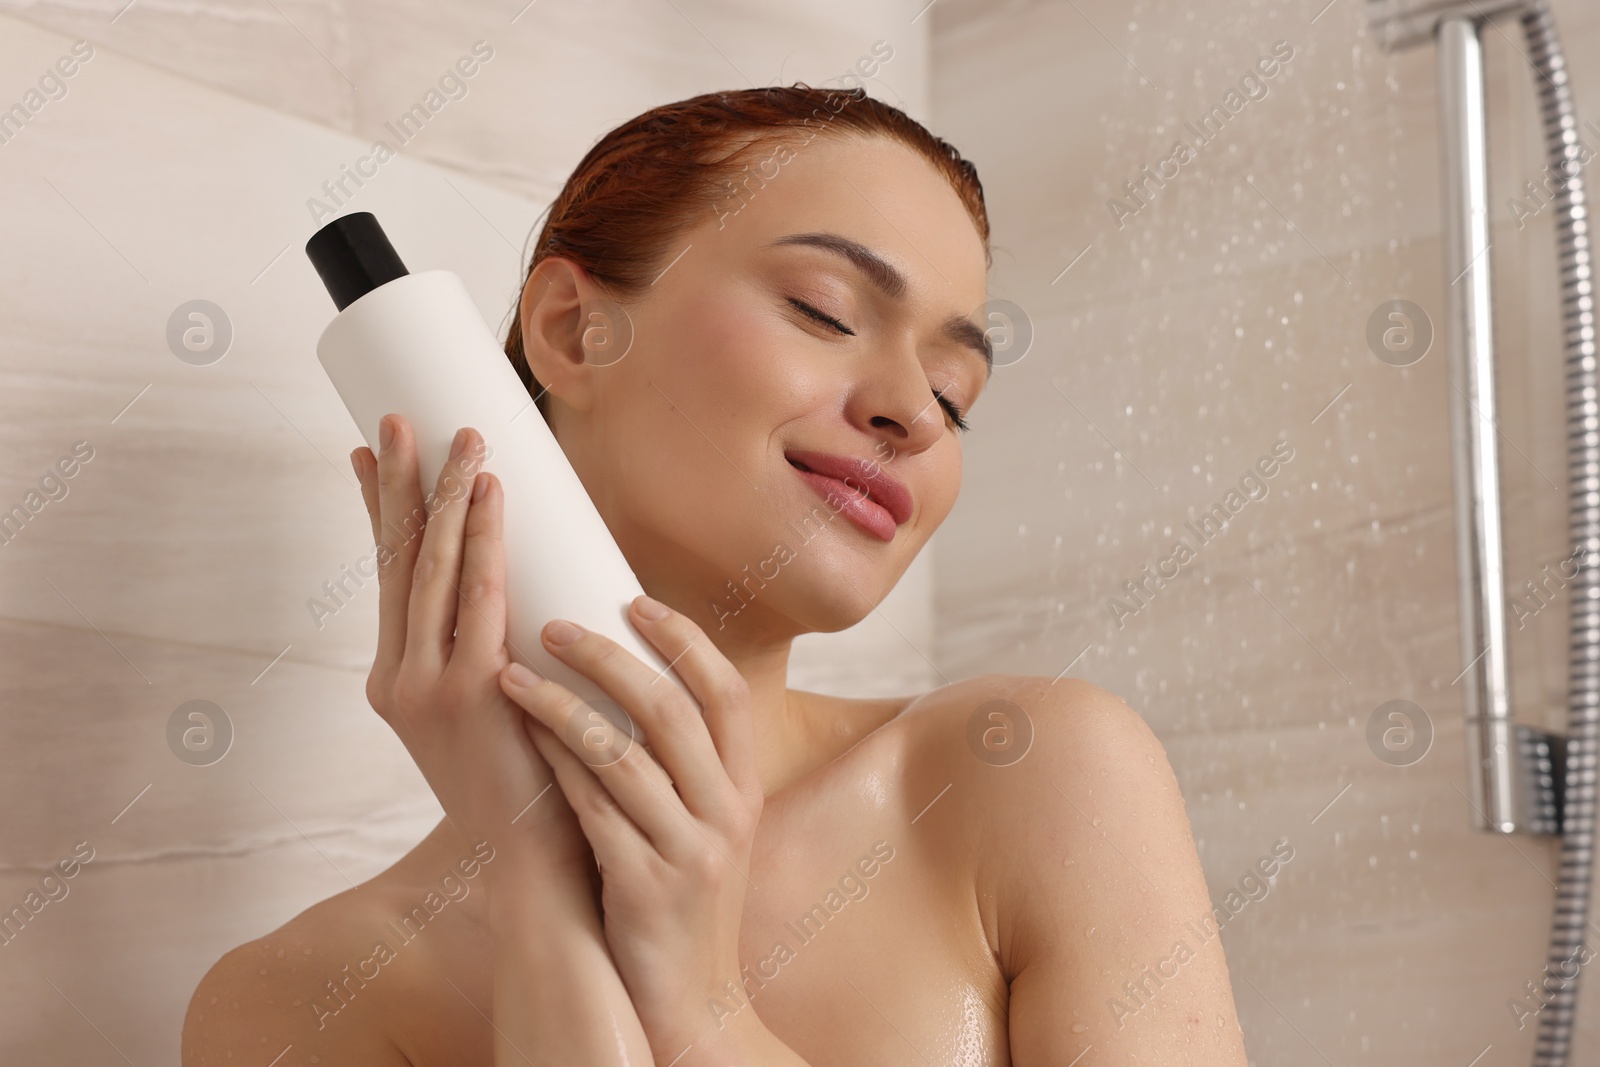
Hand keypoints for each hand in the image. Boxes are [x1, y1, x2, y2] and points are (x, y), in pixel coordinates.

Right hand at [353, 414, 594, 907]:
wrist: (534, 864)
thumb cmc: (529, 783)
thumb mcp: (496, 711)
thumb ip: (499, 653)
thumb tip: (533, 592)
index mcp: (398, 682)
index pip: (388, 577)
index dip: (381, 512)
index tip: (370, 453)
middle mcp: (397, 679)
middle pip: (398, 561)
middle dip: (401, 485)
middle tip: (402, 419)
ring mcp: (425, 687)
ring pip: (433, 568)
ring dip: (447, 495)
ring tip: (462, 437)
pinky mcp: (468, 695)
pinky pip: (477, 597)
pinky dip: (482, 540)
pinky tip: (490, 495)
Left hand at [497, 598, 764, 1057]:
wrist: (690, 1003)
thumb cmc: (680, 898)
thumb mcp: (703, 826)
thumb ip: (679, 765)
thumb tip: (624, 680)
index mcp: (744, 788)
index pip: (726, 693)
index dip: (684, 640)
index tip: (635, 598)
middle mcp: (728, 813)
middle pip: (673, 712)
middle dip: (610, 658)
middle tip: (554, 623)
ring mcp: (691, 853)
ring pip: (625, 759)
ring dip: (564, 708)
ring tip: (512, 674)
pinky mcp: (647, 890)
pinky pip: (594, 813)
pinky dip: (554, 768)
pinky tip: (520, 739)